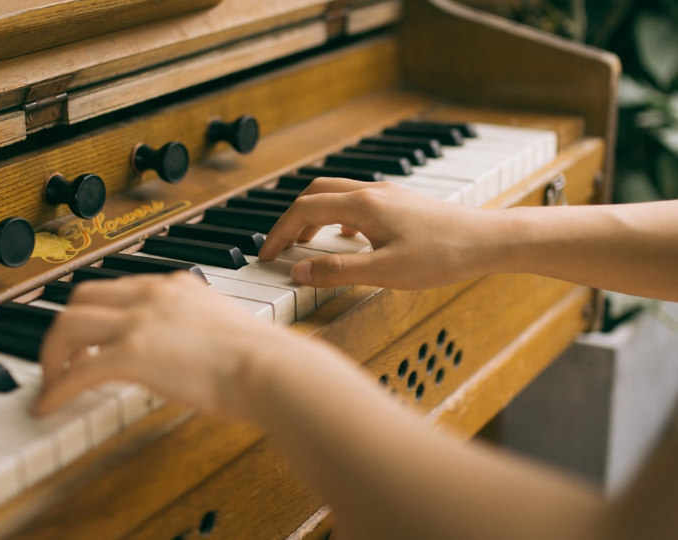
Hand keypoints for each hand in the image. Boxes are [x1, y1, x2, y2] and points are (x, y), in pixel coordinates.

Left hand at [34, 272, 297, 417]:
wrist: (268, 368)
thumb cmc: (260, 357)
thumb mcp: (224, 326)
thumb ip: (200, 328)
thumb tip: (194, 351)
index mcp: (175, 285)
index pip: (120, 287)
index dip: (99, 312)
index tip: (93, 334)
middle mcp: (151, 294)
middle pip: (82, 296)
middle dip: (66, 326)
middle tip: (64, 355)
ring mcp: (138, 321)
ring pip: (68, 324)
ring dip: (52, 353)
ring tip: (52, 379)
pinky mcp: (131, 354)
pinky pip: (76, 371)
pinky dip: (56, 390)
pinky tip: (48, 406)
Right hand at [258, 178, 500, 289]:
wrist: (488, 240)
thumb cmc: (442, 255)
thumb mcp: (385, 271)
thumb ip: (337, 270)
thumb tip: (298, 271)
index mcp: (362, 205)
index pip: (304, 209)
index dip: (280, 232)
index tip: (267, 255)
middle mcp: (372, 192)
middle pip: (316, 193)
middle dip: (292, 218)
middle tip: (280, 245)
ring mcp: (388, 195)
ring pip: (337, 194)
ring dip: (314, 215)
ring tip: (305, 242)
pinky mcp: (401, 203)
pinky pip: (357, 201)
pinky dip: (338, 216)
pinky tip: (347, 237)